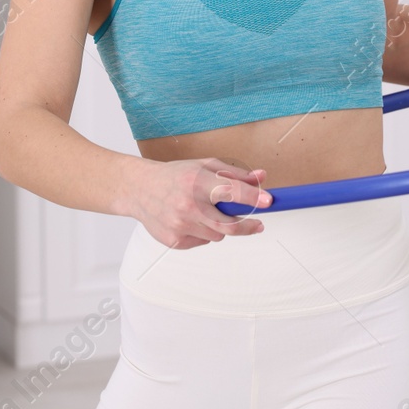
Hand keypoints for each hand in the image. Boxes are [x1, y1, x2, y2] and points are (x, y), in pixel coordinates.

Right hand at [119, 157, 272, 248]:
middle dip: (248, 226)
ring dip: (219, 226)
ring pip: (217, 235)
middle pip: (229, 225)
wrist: (139, 189)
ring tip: (205, 212)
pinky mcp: (174, 241)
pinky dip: (203, 233)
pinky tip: (190, 220)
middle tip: (258, 225)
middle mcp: (188, 204)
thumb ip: (235, 174)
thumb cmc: (175, 175)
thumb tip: (261, 178)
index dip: (252, 197)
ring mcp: (180, 225)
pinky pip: (202, 242)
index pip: (231, 191)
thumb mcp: (204, 166)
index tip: (269, 201)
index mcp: (196, 181)